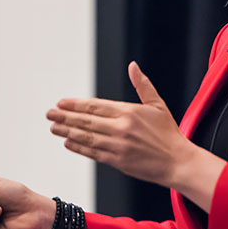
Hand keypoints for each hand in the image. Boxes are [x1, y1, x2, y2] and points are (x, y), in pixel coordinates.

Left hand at [46, 62, 198, 187]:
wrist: (177, 162)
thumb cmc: (168, 134)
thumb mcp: (157, 104)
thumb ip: (142, 85)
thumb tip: (133, 66)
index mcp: (128, 112)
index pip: (95, 106)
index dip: (75, 105)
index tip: (61, 103)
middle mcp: (121, 128)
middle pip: (86, 121)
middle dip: (64, 117)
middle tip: (49, 114)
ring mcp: (118, 145)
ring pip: (86, 137)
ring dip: (67, 132)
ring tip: (53, 127)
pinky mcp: (117, 161)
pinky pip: (93, 153)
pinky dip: (79, 148)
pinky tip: (68, 143)